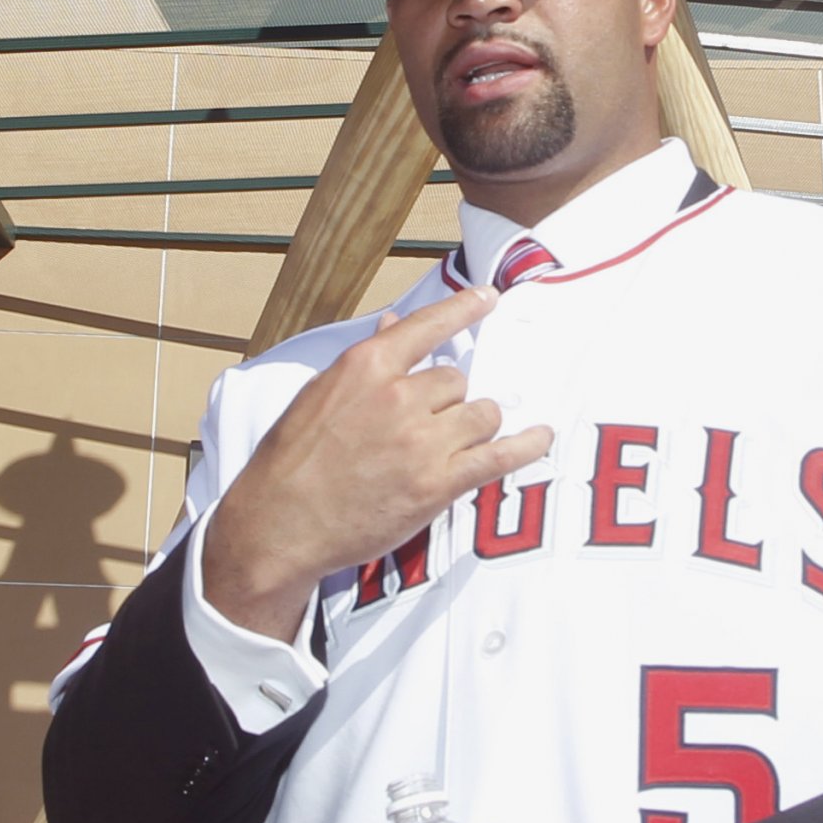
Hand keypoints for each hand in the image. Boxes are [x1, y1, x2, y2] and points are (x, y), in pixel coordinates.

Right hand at [206, 287, 551, 639]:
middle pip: (457, 380)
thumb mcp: (320, 396)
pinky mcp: (437, 484)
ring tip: (457, 442)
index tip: (488, 297)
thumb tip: (394, 325)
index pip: (428, 325)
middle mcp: (398, 397)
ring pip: (481, 414)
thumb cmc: (292, 460)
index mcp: (365, 367)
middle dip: (449, 400)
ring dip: (475, 424)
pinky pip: (499, 456)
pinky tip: (542, 437)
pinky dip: (527, 446)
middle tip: (426, 425)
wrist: (280, 524)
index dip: (463, 308)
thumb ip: (366, 361)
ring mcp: (421, 441)